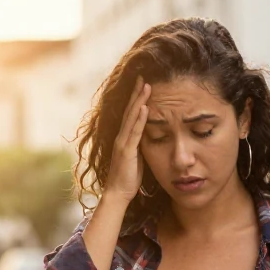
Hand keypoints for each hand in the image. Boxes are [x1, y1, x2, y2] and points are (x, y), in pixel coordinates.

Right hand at [103, 76, 151, 203]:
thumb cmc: (128, 178)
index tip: (143, 83)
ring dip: (139, 100)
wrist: (118, 194)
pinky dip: (139, 119)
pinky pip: (134, 132)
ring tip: (146, 85)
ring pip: (132, 117)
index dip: (136, 98)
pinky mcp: (126, 151)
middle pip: (130, 110)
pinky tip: (144, 107)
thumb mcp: (137, 157)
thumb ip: (141, 144)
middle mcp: (122, 137)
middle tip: (143, 75)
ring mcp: (123, 143)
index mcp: (125, 138)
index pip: (131, 113)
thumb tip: (150, 135)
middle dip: (136, 92)